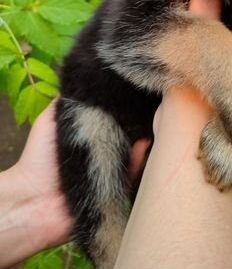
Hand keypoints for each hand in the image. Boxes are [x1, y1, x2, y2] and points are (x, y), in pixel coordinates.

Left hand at [0, 102, 149, 266]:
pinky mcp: (115, 189)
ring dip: (143, 140)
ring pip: (134, 153)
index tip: (135, 92)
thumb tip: (81, 80)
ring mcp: (110, 170)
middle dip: (139, 123)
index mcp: (90, 136)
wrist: (31, 198)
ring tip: (153, 125)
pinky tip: (142, 146)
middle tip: (150, 108)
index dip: (123, 107)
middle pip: (127, 134)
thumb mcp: (49, 121)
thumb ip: (65, 102)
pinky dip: (138, 160)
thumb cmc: (37, 157)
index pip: (113, 119)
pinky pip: (132, 174)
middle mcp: (102, 152)